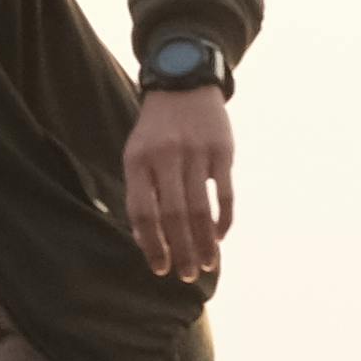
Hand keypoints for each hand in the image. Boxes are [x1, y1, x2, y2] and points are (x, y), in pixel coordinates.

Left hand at [121, 86, 235, 281]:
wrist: (183, 84)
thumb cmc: (156, 131)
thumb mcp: (136, 154)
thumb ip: (140, 193)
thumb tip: (144, 241)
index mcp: (138, 161)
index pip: (143, 212)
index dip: (151, 245)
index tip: (160, 268)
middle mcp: (166, 157)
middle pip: (173, 215)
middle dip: (181, 251)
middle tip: (187, 276)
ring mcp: (196, 152)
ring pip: (200, 209)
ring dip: (204, 242)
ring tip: (207, 265)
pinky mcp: (222, 150)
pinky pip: (224, 193)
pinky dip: (223, 219)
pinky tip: (220, 237)